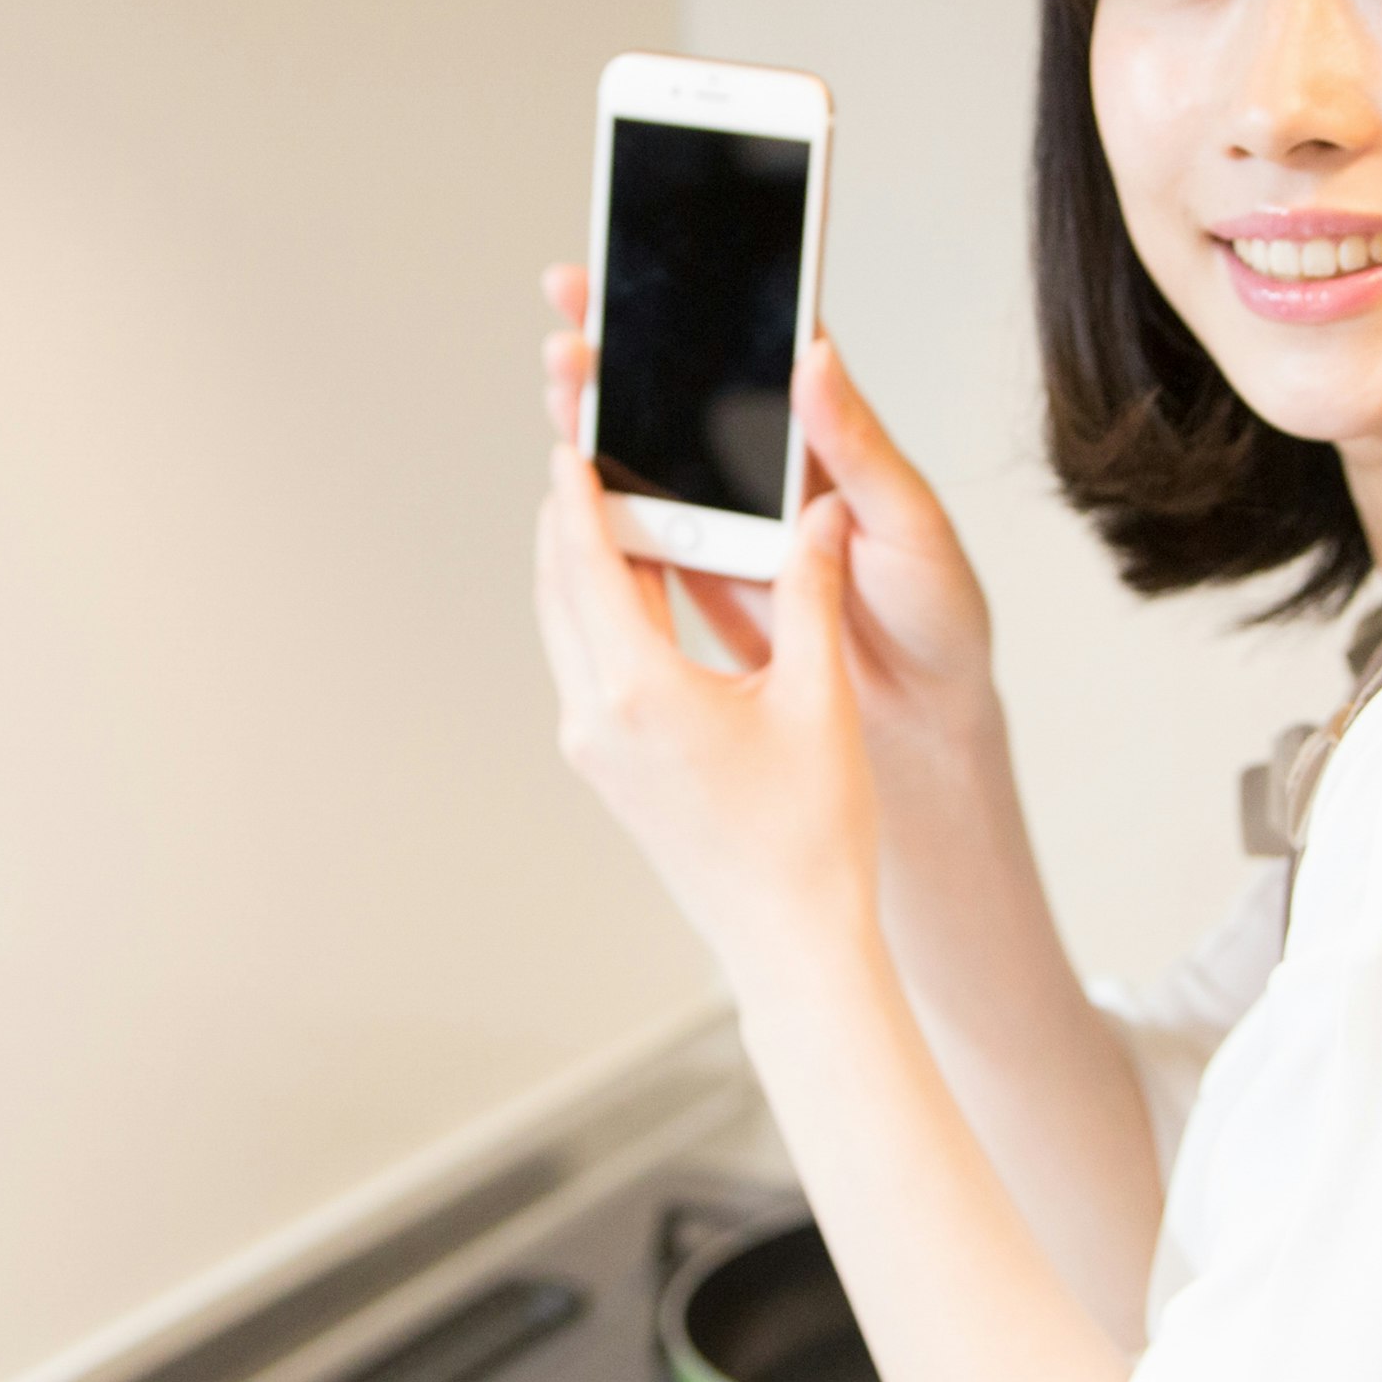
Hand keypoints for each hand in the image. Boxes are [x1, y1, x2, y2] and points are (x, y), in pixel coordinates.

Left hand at [535, 451, 879, 997]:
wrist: (791, 938)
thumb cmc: (811, 835)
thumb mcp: (819, 697)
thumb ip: (811, 594)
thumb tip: (819, 520)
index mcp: (643, 691)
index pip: (589, 563)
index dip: (577, 495)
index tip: (571, 443)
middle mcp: (599, 719)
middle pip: (561, 590)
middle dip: (570, 520)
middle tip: (588, 458)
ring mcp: (595, 750)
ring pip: (567, 631)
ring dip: (581, 569)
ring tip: (610, 513)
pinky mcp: (609, 770)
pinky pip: (586, 668)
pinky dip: (600, 617)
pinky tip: (640, 596)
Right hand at [537, 268, 1003, 803]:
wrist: (922, 724)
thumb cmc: (939, 614)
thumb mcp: (911, 522)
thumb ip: (857, 445)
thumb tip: (814, 355)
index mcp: (827, 436)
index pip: (760, 347)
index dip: (706, 299)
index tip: (652, 263)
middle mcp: (770, 467)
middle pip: (685, 391)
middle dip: (625, 344)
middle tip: (572, 301)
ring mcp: (730, 522)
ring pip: (652, 454)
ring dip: (602, 416)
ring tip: (564, 376)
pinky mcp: (701, 579)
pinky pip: (642, 534)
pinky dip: (602, 507)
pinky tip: (569, 476)